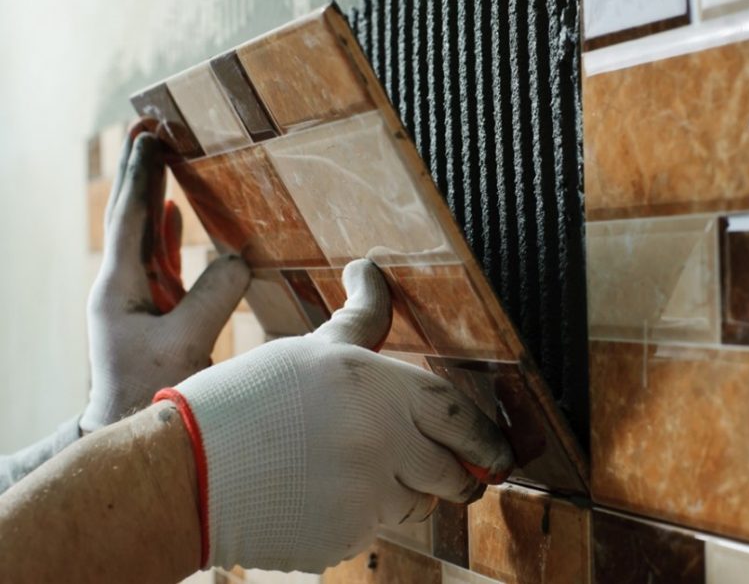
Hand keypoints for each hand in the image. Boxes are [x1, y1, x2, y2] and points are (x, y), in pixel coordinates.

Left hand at [81, 130, 250, 433]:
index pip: (131, 217)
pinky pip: (156, 257)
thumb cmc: (152, 392)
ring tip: (162, 155)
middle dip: (142, 171)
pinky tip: (171, 210)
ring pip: (142, 232)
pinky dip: (163, 228)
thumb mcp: (186, 343)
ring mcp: (132, 297)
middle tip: (150, 128)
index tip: (150, 136)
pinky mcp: (148, 309)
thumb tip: (238, 258)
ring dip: (153, 192)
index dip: (144, 175)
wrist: (127, 429)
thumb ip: (214, 296)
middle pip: (131, 215)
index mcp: (119, 286)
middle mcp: (120, 284)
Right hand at [156, 260, 514, 572]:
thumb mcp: (311, 349)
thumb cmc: (247, 400)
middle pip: (454, 473)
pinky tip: (322, 495)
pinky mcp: (343, 540)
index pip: (461, 417)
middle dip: (456, 475)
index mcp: (380, 389)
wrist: (186, 470)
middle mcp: (384, 443)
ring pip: (416, 506)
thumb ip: (360, 321)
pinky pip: (375, 532)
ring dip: (405, 494)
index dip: (489, 439)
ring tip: (357, 472)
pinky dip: (362, 519)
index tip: (500, 454)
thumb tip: (370, 271)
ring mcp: (365, 498)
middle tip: (447, 471)